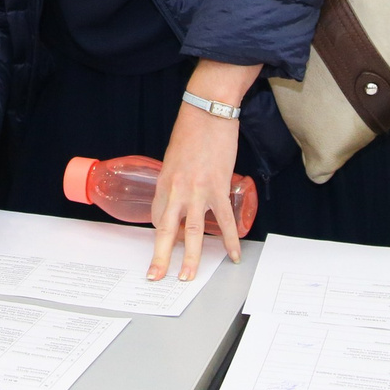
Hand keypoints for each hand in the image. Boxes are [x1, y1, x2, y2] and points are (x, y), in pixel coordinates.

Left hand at [150, 71, 254, 281]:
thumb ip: (176, 179)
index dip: (162, 232)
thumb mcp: (173, 156)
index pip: (157, 216)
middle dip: (160, 257)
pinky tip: (234, 255)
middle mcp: (177, 190)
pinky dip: (231, 240)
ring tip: (188, 277)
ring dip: (191, 258)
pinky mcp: (219, 188)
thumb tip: (183, 195)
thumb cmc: (191, 130)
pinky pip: (225, 221)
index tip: (168, 241)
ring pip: (193, 232)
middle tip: (156, 277)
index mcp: (163, 181)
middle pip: (166, 230)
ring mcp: (198, 191)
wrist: (209, 111)